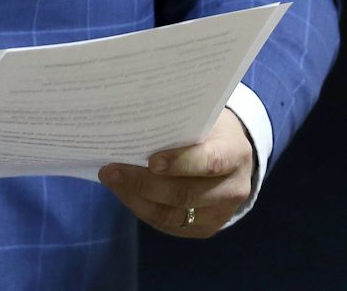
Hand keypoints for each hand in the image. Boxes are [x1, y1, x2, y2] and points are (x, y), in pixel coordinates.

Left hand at [99, 108, 253, 238]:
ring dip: (136, 198)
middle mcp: (233, 188)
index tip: (151, 160)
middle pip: (185, 194)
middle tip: (111, 169)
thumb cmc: (210, 129)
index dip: (180, 163)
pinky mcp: (206, 228)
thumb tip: (132, 125)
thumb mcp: (203, 118)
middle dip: (143, 183)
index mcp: (235, 153)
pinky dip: (142, 208)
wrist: (232, 156)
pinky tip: (124, 192)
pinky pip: (168, 225)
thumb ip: (178, 124)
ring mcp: (221, 214)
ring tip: (111, 179)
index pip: (210, 162)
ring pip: (172, 214)